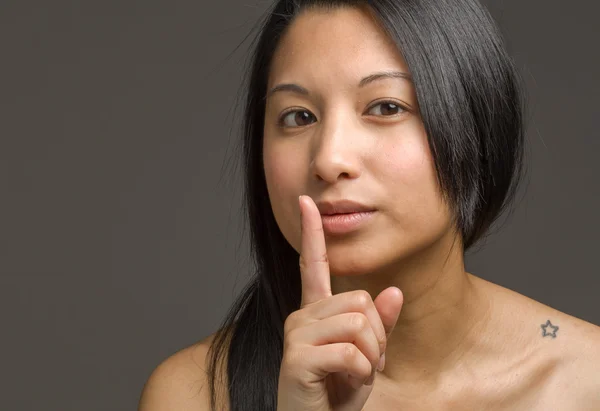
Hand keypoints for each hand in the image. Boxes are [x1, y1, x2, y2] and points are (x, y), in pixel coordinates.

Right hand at [276, 195, 403, 410]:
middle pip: (359, 299)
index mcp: (315, 314)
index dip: (312, 233)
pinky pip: (351, 352)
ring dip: (370, 357)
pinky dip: (361, 375)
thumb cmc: (336, 395)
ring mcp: (295, 336)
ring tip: (353, 377)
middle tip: (364, 366)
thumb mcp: (367, 358)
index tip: (306, 202)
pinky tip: (344, 386)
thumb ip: (379, 325)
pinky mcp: (296, 358)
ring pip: (358, 322)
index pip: (312, 265)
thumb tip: (394, 291)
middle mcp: (301, 317)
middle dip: (376, 337)